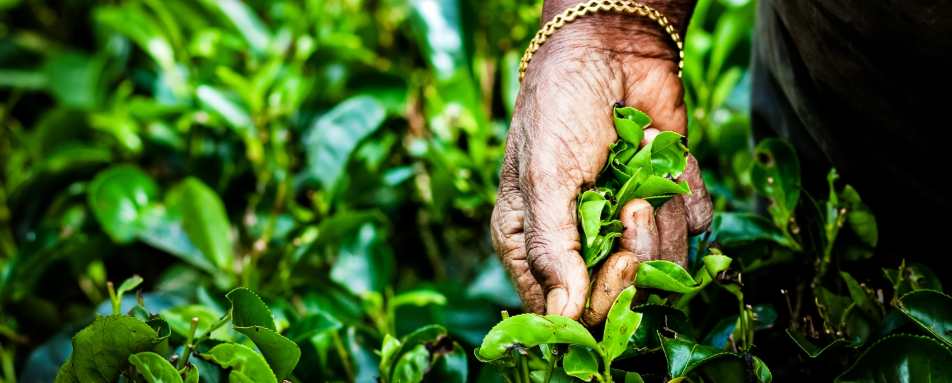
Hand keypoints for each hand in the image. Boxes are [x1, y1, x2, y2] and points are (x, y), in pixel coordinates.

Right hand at [490, 2, 710, 323]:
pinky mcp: (665, 203)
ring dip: (662, 213)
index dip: (602, 297)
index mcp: (533, 246)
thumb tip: (562, 317)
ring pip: (666, 266)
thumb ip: (551, 246)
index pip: (569, 312)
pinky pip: (693, 224)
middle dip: (638, 251)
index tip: (619, 259)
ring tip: (640, 158)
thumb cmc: (559, 108)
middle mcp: (581, 245)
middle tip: (633, 205)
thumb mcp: (543, 177)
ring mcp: (625, 226)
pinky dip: (684, 186)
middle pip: (624, 298)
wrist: (611, 47)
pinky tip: (656, 148)